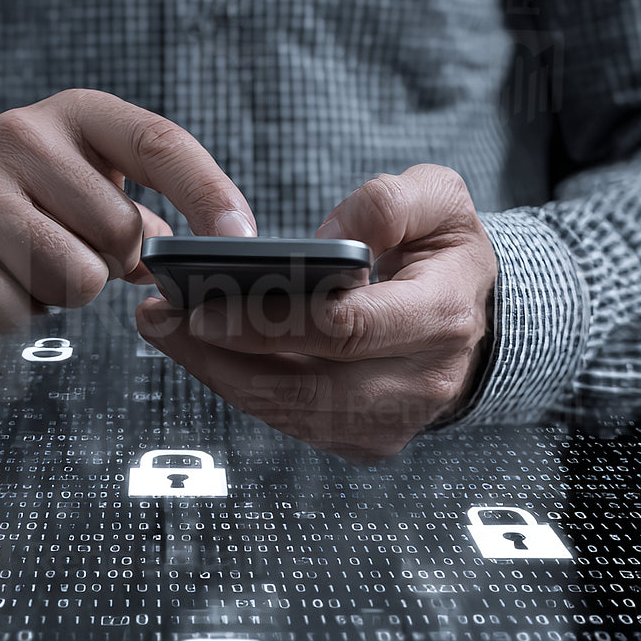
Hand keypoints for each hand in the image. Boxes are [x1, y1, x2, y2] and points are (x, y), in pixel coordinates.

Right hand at [0, 89, 255, 331]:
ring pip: (75, 280)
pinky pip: (16, 312)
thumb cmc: (37, 197)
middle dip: (111, 262)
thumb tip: (211, 249)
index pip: (159, 144)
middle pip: (121, 236)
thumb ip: (150, 210)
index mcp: (77, 113)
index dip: (207, 193)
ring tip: (33, 262)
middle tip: (74, 247)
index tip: (240, 237)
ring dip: (65, 293)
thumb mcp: (94, 179)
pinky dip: (15, 315)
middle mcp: (20, 135)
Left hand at [137, 164, 496, 462]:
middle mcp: (421, 382)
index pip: (343, 329)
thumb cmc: (447, 252)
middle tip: (159, 320)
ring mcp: (393, 422)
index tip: (204, 305)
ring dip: (218, 376)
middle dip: (219, 355)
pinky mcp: (368, 440)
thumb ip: (388, 201)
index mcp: (440, 317)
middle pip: (303, 385)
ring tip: (165, 333)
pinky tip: (203, 355)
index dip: (267, 321)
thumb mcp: (439, 200)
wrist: (482, 316)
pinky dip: (243, 390)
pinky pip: (292, 422)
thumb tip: (327, 238)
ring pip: (289, 412)